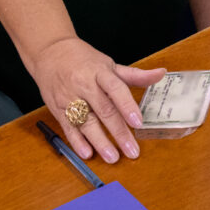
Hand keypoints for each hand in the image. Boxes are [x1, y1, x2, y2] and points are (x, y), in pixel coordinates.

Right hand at [30, 36, 164, 163]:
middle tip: (132, 151)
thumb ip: (135, 75)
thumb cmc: (83, 60)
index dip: (127, 106)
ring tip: (113, 157)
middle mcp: (84, 85)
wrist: (49, 53)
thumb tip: (160, 74)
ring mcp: (69, 98)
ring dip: (100, 142)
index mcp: (99, 72)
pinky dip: (77, 142)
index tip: (138, 123)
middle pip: (103, 111)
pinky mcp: (58, 109)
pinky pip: (68, 128)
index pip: (115, 89)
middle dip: (119, 133)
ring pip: (86, 123)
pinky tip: (87, 153)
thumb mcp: (109, 64)